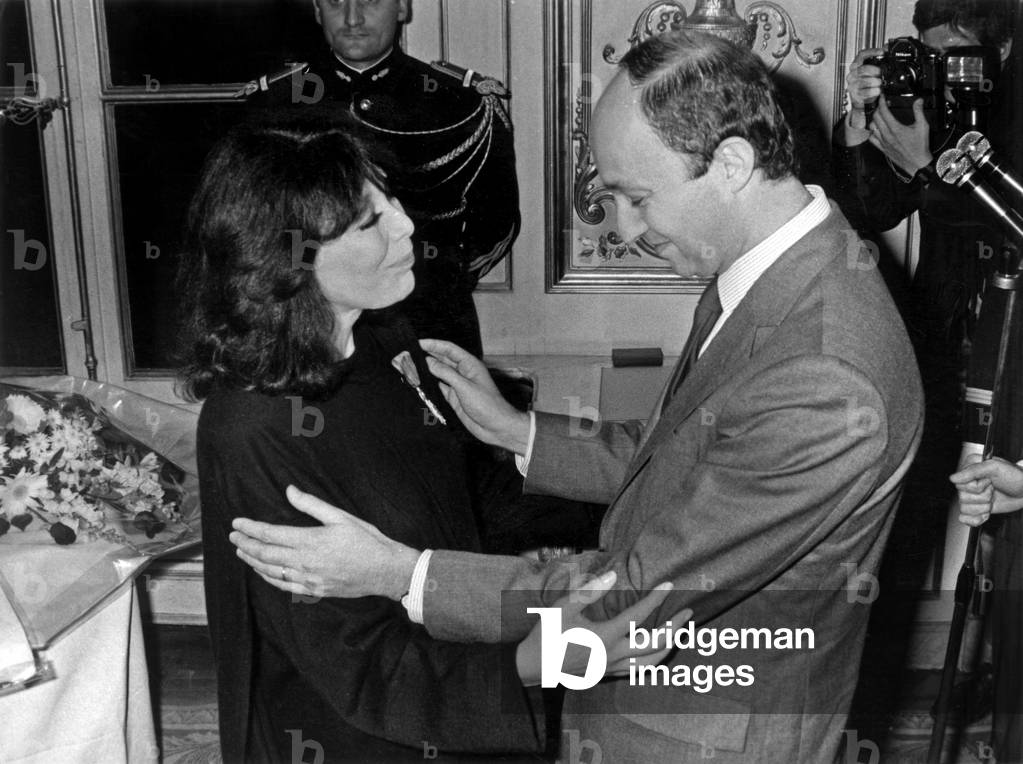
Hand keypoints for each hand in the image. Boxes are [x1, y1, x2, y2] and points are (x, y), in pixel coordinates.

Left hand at [229, 486, 419, 600]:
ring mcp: (308, 579)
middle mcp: (304, 562)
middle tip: (233, 536)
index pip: (270, 534)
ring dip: (252, 560)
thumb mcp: (340, 517)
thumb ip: (311, 504)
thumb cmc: (366, 540)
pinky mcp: (314, 590)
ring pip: (270, 571)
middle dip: (245, 544)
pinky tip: (262, 571)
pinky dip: (268, 577)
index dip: (249, 528)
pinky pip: (283, 585)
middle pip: (265, 553)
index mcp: (310, 541)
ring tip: (241, 552)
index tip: (236, 523)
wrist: (385, 570)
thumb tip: (289, 490)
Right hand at [420, 339, 530, 453]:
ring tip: (409, 366)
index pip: (448, 349)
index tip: (417, 343)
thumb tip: (428, 361)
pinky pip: (439, 388)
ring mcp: (458, 385)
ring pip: (439, 374)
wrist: (496, 427)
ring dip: (426, 370)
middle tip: (408, 354)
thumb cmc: (487, 405)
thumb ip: (446, 373)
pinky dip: (429, 385)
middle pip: (442, 360)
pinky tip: (418, 382)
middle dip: (426, 356)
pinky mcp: (454, 398)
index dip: (433, 344)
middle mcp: (463, 372)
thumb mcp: (464, 387)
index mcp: (469, 364)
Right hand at [515, 571, 688, 686]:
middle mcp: (613, 654)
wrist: (532, 667)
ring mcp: (612, 667)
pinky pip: (639, 669)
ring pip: (651, 662)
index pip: (638, 615)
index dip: (655, 598)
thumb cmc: (546, 634)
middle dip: (675, 628)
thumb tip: (612, 575)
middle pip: (655, 643)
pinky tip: (656, 650)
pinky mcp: (608, 674)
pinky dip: (654, 659)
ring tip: (678, 632)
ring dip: (669, 646)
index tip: (669, 585)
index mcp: (604, 636)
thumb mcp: (563, 607)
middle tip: (687, 613)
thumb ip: (588, 591)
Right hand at [846, 47, 883, 110]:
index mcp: (857, 66)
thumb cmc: (869, 85)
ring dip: (875, 82)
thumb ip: (880, 59)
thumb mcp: (875, 71)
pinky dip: (873, 92)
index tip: (882, 52)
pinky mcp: (854, 95)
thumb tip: (887, 47)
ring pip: (863, 81)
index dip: (872, 52)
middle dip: (874, 71)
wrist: (864, 102)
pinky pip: (864, 92)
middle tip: (880, 73)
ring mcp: (852, 85)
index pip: (862, 55)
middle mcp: (853, 75)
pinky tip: (877, 91)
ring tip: (879, 84)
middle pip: (863, 68)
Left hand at [868, 97, 932, 175]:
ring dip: (873, 120)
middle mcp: (887, 135)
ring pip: (871, 128)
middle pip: (875, 118)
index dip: (881, 102)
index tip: (882, 97)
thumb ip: (919, 112)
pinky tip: (876, 130)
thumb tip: (918, 101)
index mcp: (895, 128)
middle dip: (877, 109)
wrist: (917, 163)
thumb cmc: (920, 147)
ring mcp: (883, 142)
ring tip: (878, 116)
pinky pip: (871, 139)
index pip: (883, 112)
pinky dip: (872, 132)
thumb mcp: (923, 126)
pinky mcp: (882, 148)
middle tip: (881, 105)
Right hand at [950, 454, 1022, 526]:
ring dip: (983, 508)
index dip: (977, 486)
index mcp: (969, 469)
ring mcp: (971, 496)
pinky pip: (965, 519)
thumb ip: (974, 471)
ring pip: (964, 509)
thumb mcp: (996, 468)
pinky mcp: (974, 509)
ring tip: (992, 499)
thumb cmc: (1015, 477)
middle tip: (993, 490)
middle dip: (983, 498)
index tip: (989, 481)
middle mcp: (967, 482)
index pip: (960, 484)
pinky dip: (977, 519)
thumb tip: (954, 478)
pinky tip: (986, 513)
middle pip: (962, 498)